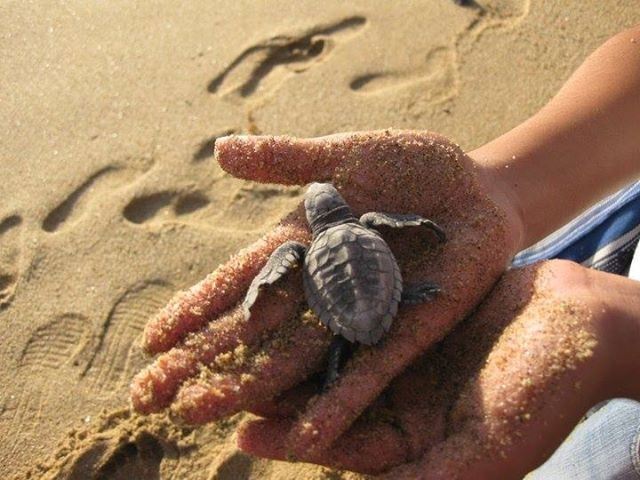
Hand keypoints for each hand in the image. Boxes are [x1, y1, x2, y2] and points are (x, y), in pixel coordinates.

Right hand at [130, 130, 522, 456]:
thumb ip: (288, 160)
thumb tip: (219, 150)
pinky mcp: (403, 332)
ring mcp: (359, 314)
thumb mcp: (349, 154)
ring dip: (250, 387)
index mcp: (302, 246)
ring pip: (296, 359)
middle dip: (201, 360)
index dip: (193, 310)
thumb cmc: (416, 167)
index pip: (235, 283)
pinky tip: (305, 437)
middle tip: (147, 395)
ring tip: (198, 415)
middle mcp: (321, 288)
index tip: (149, 340)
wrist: (480, 191)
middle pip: (252, 330)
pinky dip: (337, 403)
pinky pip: (366, 373)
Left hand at [238, 260, 637, 478]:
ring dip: (291, 346)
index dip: (293, 440)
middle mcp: (399, 396)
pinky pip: (359, 306)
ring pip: (334, 349)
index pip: (341, 444)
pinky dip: (327, 301)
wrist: (581, 321)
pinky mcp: (409, 310)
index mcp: (414, 439)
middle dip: (275, 394)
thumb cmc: (544, 389)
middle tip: (221, 387)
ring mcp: (402, 352)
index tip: (245, 434)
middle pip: (326, 397)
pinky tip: (293, 289)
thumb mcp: (488, 447)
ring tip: (242, 338)